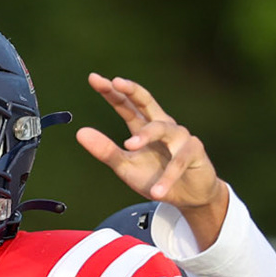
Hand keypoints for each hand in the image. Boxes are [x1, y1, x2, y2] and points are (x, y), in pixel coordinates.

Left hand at [75, 75, 228, 238]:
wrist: (188, 197)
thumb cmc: (156, 178)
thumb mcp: (126, 166)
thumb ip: (106, 151)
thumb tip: (80, 132)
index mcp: (143, 126)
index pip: (126, 104)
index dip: (111, 91)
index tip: (94, 78)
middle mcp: (162, 125)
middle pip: (146, 101)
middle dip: (131, 90)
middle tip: (115, 82)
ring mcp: (180, 136)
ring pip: (162, 129)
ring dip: (145, 136)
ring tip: (129, 146)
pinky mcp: (195, 152)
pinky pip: (179, 161)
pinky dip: (167, 177)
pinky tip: (156, 192)